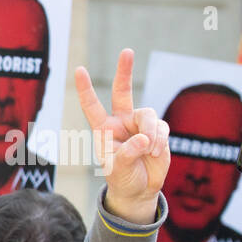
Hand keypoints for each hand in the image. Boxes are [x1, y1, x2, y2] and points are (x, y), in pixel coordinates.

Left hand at [75, 48, 169, 223]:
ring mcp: (140, 125)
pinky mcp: (158, 131)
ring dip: (151, 132)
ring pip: (148, 114)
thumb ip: (128, 153)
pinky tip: (155, 153)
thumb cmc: (122, 177)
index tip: (79, 70)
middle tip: (127, 52)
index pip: (92, 106)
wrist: (139, 189)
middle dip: (124, 71)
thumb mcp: (118, 168)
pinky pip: (161, 128)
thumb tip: (144, 138)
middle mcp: (121, 122)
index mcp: (103, 129)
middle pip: (122, 92)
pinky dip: (160, 141)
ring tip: (149, 151)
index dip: (86, 89)